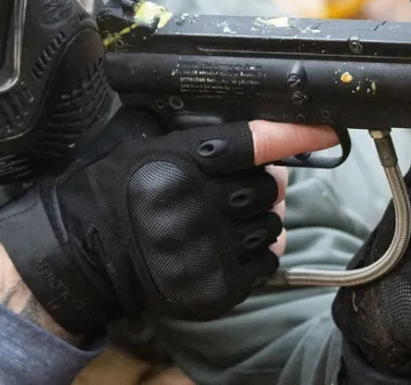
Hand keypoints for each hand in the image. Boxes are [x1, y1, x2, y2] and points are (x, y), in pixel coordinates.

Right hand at [0, 108, 336, 335]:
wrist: (82, 251)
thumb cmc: (110, 186)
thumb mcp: (137, 136)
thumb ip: (187, 122)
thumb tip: (251, 122)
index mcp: (180, 160)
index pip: (256, 142)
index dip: (298, 135)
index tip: (328, 132)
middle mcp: (196, 205)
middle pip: (272, 186)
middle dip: (264, 181)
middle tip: (237, 183)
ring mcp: (207, 251)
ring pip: (273, 225)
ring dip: (258, 218)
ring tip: (224, 216)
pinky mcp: (214, 289)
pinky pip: (266, 263)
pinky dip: (257, 252)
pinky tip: (227, 244)